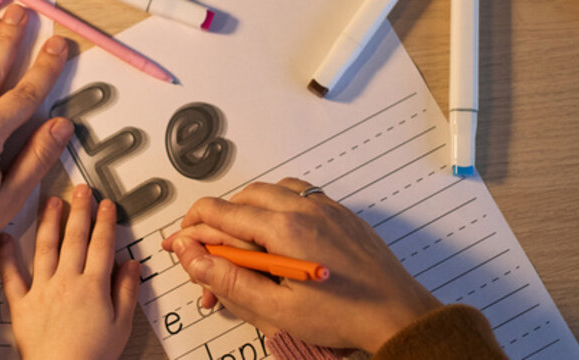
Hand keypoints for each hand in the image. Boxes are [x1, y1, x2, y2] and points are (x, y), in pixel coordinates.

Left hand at [0, 185, 139, 359]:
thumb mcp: (121, 325)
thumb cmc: (90, 355)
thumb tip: (131, 266)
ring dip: (49, 222)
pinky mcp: (21, 304)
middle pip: (75, 238)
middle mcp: (67, 282)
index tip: (106, 205)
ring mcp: (42, 290)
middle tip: (81, 191)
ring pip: (45, 248)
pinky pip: (11, 276)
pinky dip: (6, 256)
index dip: (105, 221)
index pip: (101, 244)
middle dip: (79, 211)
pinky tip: (4, 238)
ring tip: (51, 202)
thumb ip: (126, 292)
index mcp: (93, 286)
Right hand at [162, 178, 442, 352]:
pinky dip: (277, 205)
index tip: (181, 244)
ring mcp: (325, 207)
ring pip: (270, 191)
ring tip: (238, 240)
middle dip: (216, 220)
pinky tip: (277, 230)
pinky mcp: (341, 214)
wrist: (397, 314)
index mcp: (284, 230)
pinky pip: (300, 193)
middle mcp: (304, 209)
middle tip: (206, 249)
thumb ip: (229, 278)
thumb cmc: (343, 316)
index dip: (192, 228)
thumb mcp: (275, 308)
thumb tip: (192, 256)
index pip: (220, 213)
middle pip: (242, 198)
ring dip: (247, 209)